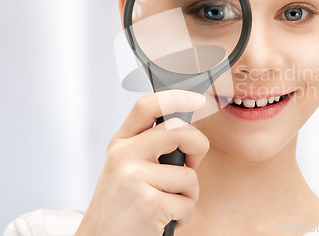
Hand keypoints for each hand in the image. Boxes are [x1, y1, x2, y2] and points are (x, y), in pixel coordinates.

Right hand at [75, 90, 208, 235]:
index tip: (197, 100)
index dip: (176, 97)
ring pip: (189, 176)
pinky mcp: (148, 203)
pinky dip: (183, 217)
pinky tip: (162, 222)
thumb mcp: (125, 169)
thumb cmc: (120, 208)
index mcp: (120, 144)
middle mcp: (124, 155)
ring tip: (166, 206)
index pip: (146, 106)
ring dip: (188, 196)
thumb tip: (187, 135)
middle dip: (199, 147)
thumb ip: (148, 148)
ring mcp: (134, 177)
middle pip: (179, 132)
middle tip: (193, 165)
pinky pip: (187, 204)